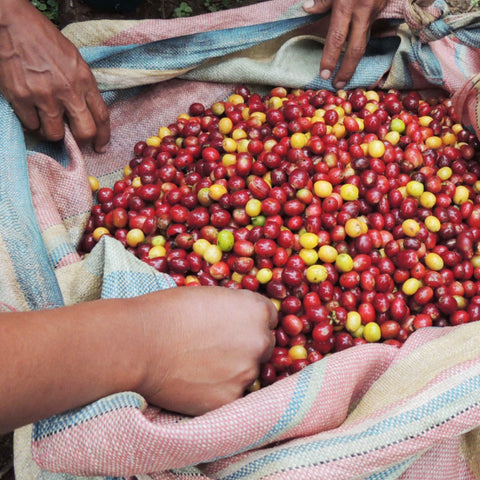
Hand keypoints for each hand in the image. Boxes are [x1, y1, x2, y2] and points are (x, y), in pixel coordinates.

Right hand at [0, 0, 109, 151]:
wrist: (13, 23)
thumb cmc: (44, 40)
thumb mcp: (75, 61)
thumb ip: (83, 87)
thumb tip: (87, 113)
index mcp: (84, 80)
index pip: (102, 116)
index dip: (103, 136)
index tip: (100, 146)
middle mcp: (67, 90)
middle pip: (84, 132)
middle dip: (81, 140)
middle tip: (73, 138)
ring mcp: (43, 95)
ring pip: (54, 134)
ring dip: (52, 132)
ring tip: (47, 120)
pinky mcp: (20, 97)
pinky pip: (30, 125)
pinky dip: (31, 123)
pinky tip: (30, 111)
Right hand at [137, 287, 277, 415]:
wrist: (139, 343)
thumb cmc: (168, 311)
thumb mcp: (209, 296)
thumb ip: (233, 309)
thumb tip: (239, 319)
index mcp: (257, 311)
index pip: (269, 319)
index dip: (251, 323)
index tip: (237, 329)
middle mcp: (259, 341)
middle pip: (263, 346)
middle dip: (246, 347)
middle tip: (216, 349)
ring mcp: (247, 373)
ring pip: (248, 373)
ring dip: (232, 371)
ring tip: (200, 366)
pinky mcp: (231, 400)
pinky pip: (232, 396)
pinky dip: (218, 392)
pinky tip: (196, 383)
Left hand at [303, 0, 387, 88]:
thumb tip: (307, 9)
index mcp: (348, 5)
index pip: (337, 39)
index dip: (330, 59)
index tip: (323, 75)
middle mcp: (363, 11)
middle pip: (356, 49)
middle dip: (347, 70)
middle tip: (338, 86)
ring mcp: (374, 11)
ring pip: (365, 42)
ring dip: (354, 61)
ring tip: (345, 76)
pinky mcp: (381, 9)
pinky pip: (369, 30)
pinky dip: (360, 44)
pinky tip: (353, 57)